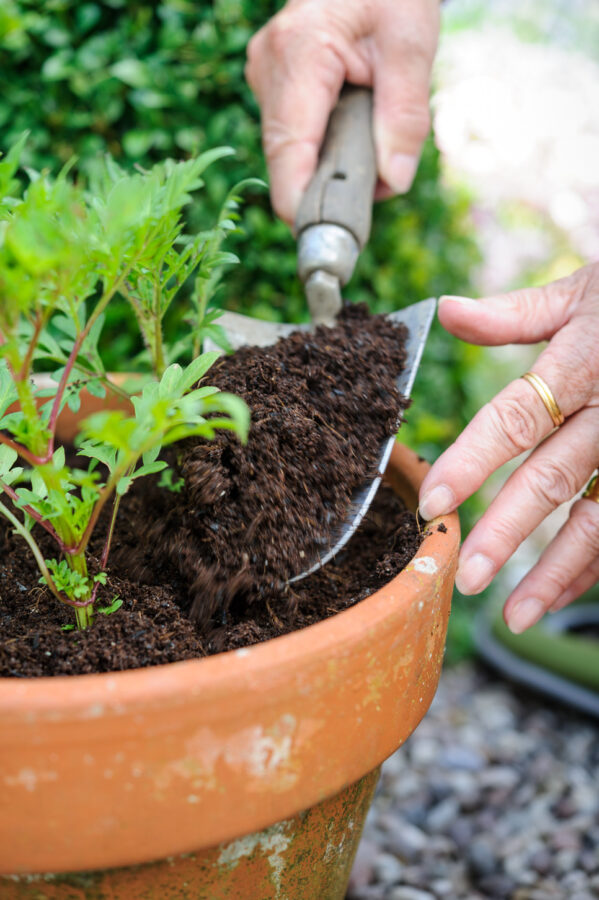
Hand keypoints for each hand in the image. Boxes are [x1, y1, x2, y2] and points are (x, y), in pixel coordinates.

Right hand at [246, 0, 439, 223]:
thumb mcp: (413, 44)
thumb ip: (405, 117)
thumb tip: (393, 183)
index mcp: (299, 54)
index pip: (289, 150)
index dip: (301, 202)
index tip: (325, 238)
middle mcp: (269, 68)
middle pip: (289, 159)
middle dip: (331, 181)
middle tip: (382, 177)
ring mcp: (265, 77)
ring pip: (291, 151)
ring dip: (332, 162)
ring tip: (374, 136)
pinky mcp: (273, 86)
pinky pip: (295, 136)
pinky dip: (326, 146)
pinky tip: (353, 126)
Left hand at [418, 263, 598, 632]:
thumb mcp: (582, 293)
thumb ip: (515, 314)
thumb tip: (446, 310)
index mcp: (582, 363)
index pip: (515, 417)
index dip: (471, 461)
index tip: (431, 502)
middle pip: (554, 478)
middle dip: (508, 531)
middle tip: (465, 577)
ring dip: (556, 571)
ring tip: (514, 615)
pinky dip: (592, 565)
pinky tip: (560, 596)